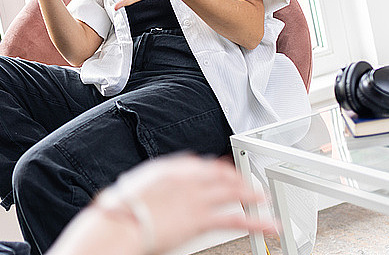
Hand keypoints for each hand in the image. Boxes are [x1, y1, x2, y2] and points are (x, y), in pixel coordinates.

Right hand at [48, 154, 274, 254]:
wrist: (119, 223)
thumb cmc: (119, 209)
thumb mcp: (134, 187)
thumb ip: (152, 184)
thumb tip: (153, 188)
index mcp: (169, 168)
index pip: (200, 163)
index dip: (216, 168)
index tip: (223, 172)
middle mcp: (186, 178)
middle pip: (220, 174)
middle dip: (238, 179)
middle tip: (248, 184)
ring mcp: (196, 198)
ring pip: (232, 192)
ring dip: (251, 194)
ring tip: (264, 199)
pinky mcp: (201, 219)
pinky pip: (236, 219)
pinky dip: (257, 222)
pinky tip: (269, 224)